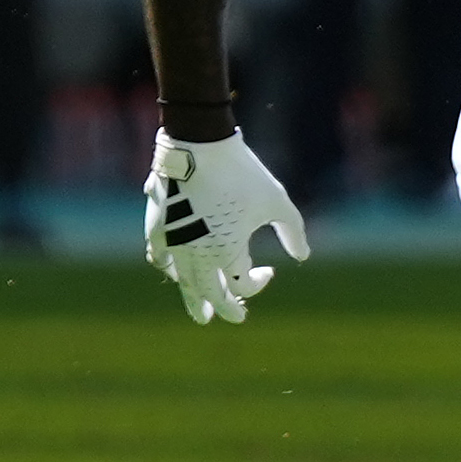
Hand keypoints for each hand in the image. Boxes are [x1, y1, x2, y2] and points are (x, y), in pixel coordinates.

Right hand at [144, 131, 308, 324]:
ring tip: (196, 308)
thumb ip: (292, 231)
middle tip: (224, 318)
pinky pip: (159, 256)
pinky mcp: (157, 225)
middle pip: (208, 294)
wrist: (198, 143)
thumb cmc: (242, 172)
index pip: (242, 287)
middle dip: (219, 308)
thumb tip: (303, 256)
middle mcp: (197, 254)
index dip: (258, 284)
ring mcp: (174, 241)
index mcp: (228, 251)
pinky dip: (167, 266)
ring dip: (190, 296)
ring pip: (182, 280)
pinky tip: (171, 268)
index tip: (269, 272)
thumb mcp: (276, 200)